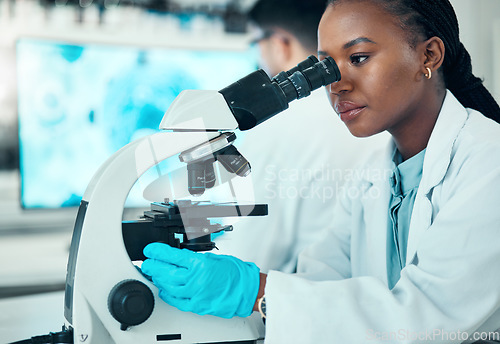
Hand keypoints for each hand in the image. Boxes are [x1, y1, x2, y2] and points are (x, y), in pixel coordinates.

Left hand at [141, 242, 259, 318]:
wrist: (248, 290)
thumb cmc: (236, 274)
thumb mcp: (214, 258)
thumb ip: (196, 259)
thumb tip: (180, 258)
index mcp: (200, 264)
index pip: (173, 256)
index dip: (158, 252)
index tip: (150, 250)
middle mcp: (196, 279)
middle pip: (167, 272)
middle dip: (153, 267)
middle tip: (147, 264)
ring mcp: (195, 294)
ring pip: (169, 287)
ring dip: (159, 280)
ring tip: (154, 275)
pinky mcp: (197, 306)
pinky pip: (177, 301)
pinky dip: (168, 295)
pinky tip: (164, 290)